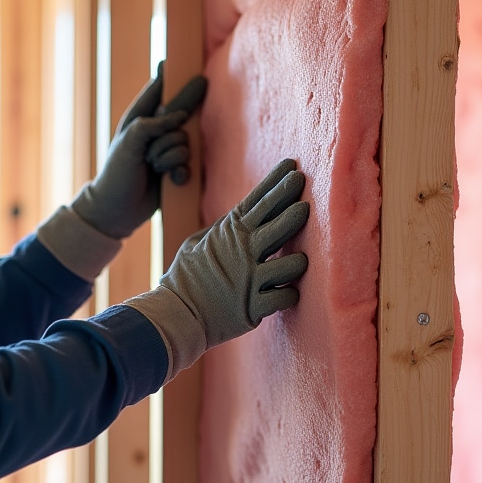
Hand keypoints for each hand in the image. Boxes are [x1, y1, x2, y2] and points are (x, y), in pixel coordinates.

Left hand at [72, 62, 206, 238]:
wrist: (117, 210)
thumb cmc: (116, 174)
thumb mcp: (129, 142)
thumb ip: (153, 124)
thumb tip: (179, 118)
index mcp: (140, 119)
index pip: (157, 91)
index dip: (168, 76)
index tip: (172, 58)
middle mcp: (156, 131)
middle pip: (180, 115)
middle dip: (172, 131)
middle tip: (187, 106)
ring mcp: (167, 150)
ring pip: (185, 143)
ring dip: (170, 158)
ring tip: (154, 169)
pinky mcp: (177, 169)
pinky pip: (190, 164)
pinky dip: (180, 172)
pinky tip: (169, 181)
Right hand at [123, 160, 309, 377]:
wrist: (174, 316)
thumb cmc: (185, 279)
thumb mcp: (197, 244)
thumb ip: (222, 230)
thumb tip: (237, 217)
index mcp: (229, 234)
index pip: (257, 201)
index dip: (276, 182)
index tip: (293, 166)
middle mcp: (243, 253)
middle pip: (278, 224)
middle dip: (293, 206)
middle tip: (306, 192)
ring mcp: (250, 280)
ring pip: (291, 264)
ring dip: (299, 262)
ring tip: (302, 260)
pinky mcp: (254, 307)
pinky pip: (285, 297)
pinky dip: (289, 295)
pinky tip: (290, 292)